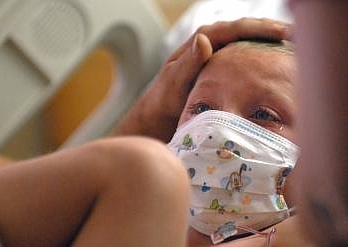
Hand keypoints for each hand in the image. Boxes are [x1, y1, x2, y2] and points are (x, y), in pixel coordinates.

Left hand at [115, 18, 290, 141]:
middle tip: (295, 34)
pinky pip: (242, 58)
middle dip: (268, 30)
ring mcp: (214, 58)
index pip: (231, 29)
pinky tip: (274, 64)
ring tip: (292, 45)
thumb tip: (204, 40)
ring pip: (244, 44)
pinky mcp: (219, 71)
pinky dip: (259, 58)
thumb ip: (187, 65)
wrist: (160, 118)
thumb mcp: (173, 85)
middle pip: (241, 31)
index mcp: (197, 45)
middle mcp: (207, 47)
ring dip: (267, 42)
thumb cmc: (164, 103)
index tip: (281, 31)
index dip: (257, 28)